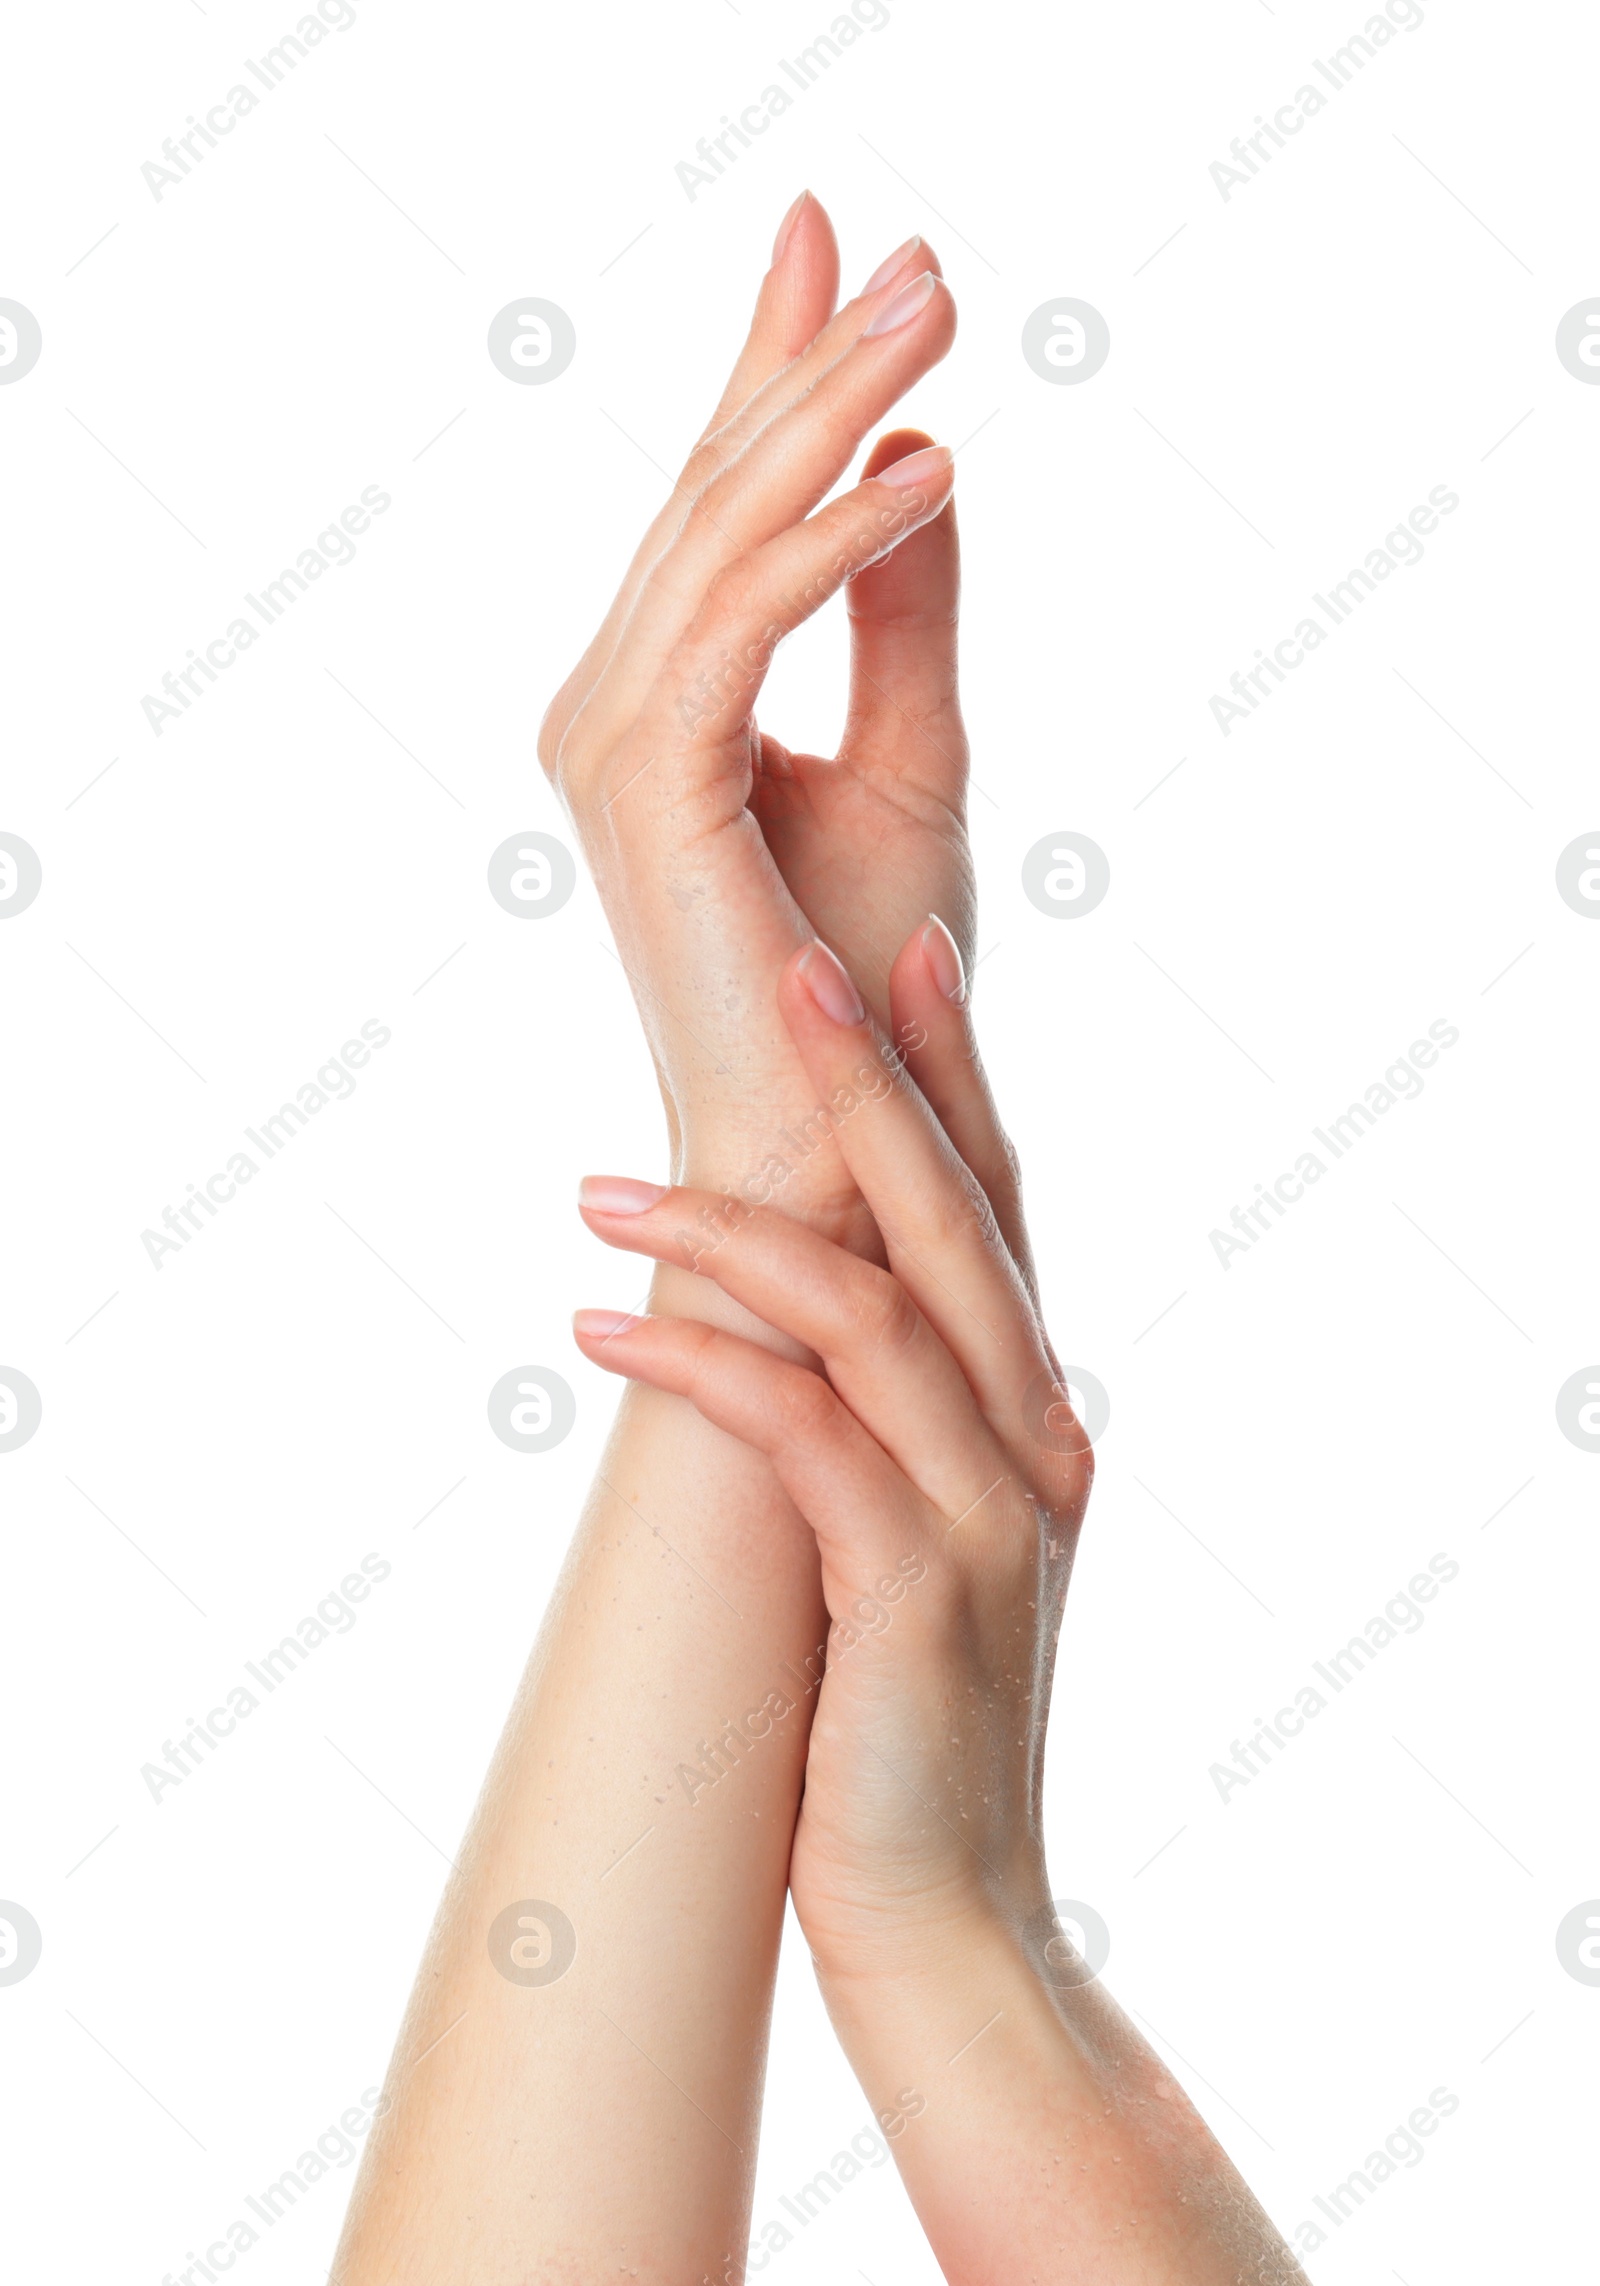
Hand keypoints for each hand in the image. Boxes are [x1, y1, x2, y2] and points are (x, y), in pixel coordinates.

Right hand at [539, 195, 967, 1223]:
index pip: (718, 508)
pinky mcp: (649, 786)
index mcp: (653, 701)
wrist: (823, 1141)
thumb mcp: (906, 758)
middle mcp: (607, 705)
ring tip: (933, 312)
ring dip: (828, 412)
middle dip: (805, 357)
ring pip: (720, 535)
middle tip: (910, 250)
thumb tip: (917, 460)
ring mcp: (610, 742)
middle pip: (709, 494)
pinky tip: (926, 472)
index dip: (774, 371)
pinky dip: (832, 543)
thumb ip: (898, 615)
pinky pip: (739, 625)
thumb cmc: (864, 985)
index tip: (842, 249)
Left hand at [572, 924, 1089, 1972]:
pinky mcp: (914, 1592)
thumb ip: (904, 1429)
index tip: (906, 955)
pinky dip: (699, 1365)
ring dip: (727, 1230)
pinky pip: (802, 1435)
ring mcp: (988, 1516)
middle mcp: (1033, 1444)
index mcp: (1036, 1418)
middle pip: (954, 1218)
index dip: (956, 1076)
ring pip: (869, 1309)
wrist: (952, 1921)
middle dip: (870, 1081)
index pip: (999, 1209)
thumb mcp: (925, 1548)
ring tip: (592, 1189)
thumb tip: (819, 1321)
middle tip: (788, 966)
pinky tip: (598, 1329)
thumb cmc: (907, 1729)